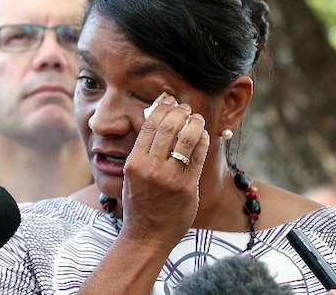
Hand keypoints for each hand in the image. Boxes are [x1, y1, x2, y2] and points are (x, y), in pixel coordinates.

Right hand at [120, 93, 209, 248]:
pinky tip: (203, 136)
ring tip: (197, 118)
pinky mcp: (187, 188)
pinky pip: (198, 157)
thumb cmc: (139, 203)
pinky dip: (203, 142)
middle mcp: (150, 168)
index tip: (168, 100)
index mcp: (134, 162)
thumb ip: (143, 152)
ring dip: (194, 123)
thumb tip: (157, 122)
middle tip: (185, 107)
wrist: (146, 234)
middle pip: (168, 128)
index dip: (161, 108)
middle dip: (179, 112)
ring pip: (186, 139)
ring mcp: (169, 178)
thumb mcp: (131, 175)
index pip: (149, 126)